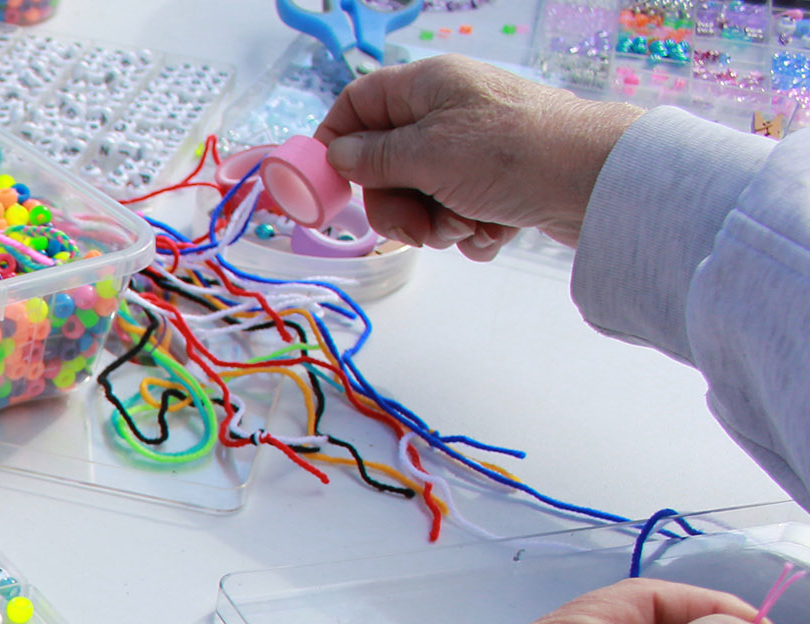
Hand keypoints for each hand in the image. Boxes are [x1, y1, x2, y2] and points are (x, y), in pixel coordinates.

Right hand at [315, 54, 643, 257]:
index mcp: (429, 86)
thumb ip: (373, 157)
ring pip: (426, 193)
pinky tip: (496, 229)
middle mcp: (453, 113)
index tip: (332, 183)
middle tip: (415, 228)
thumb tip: (339, 155)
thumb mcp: (425, 153)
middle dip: (397, 203)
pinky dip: (472, 228)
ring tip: (468, 225)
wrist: (600, 182)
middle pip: (390, 160)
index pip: (360, 102)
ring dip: (436, 220)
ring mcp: (479, 150)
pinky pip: (463, 211)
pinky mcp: (506, 184)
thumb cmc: (512, 153)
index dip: (339, 141)